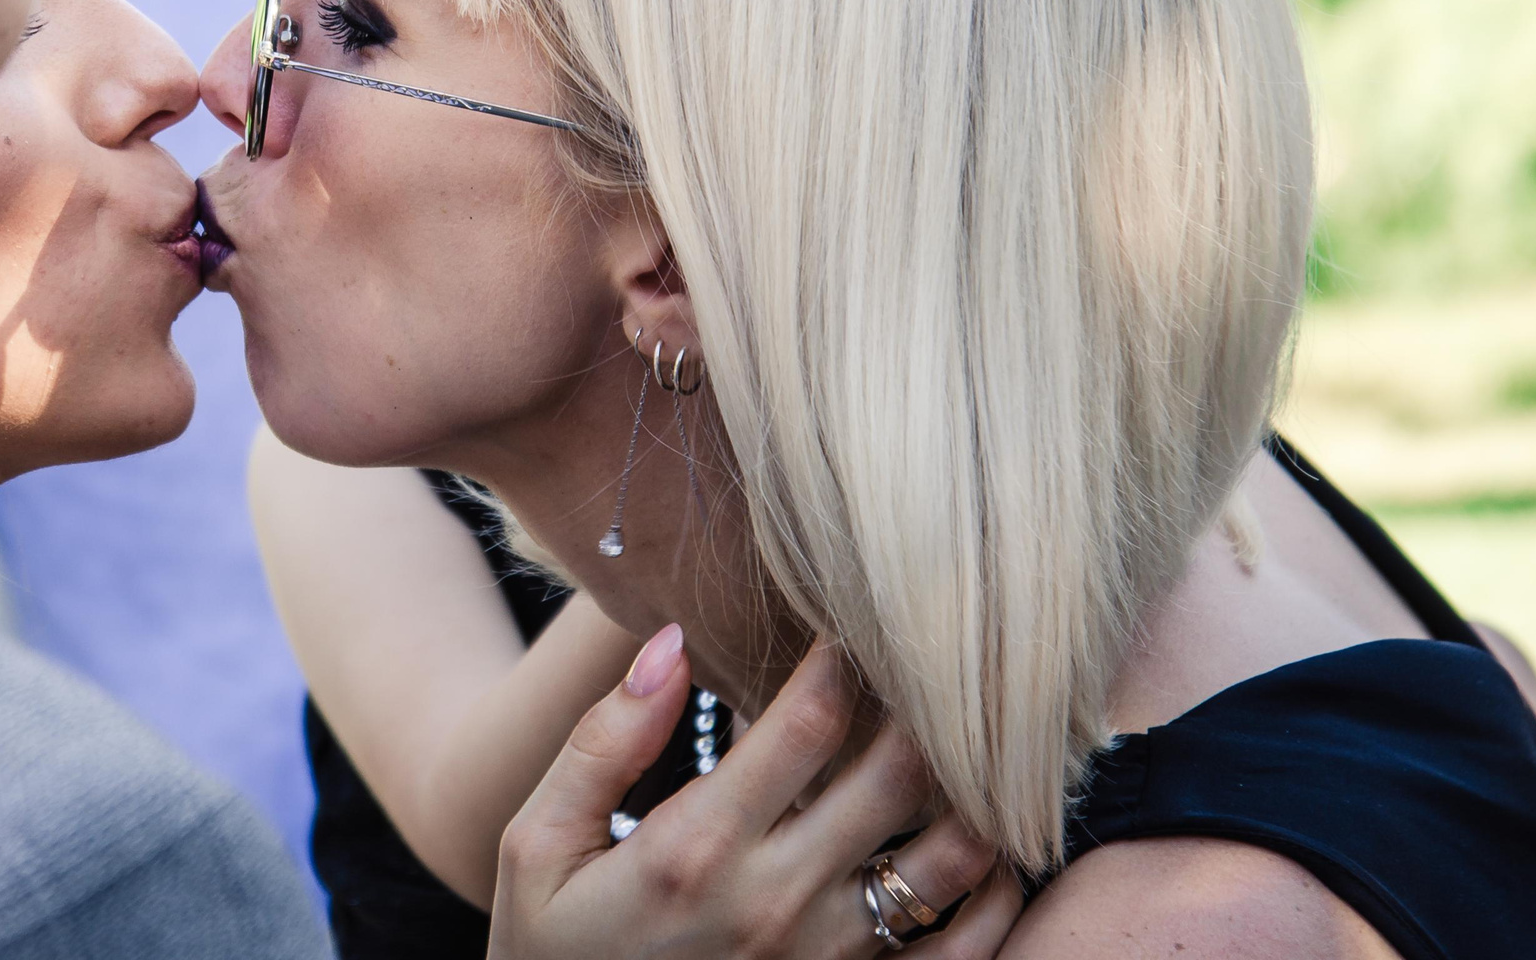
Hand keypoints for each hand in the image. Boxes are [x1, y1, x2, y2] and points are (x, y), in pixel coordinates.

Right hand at [488, 628, 1023, 958]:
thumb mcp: (537, 845)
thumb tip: (669, 640)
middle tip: (922, 656)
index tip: (851, 610)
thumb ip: (603, 741)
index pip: (807, 721)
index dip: (842, 651)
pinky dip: (999, 886)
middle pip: (901, 774)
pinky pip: (973, 944)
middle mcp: (777, 904)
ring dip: (970, 786)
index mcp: (693, 851)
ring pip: (955, 856)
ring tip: (958, 738)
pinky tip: (979, 840)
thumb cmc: (552, 949)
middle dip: (923, 699)